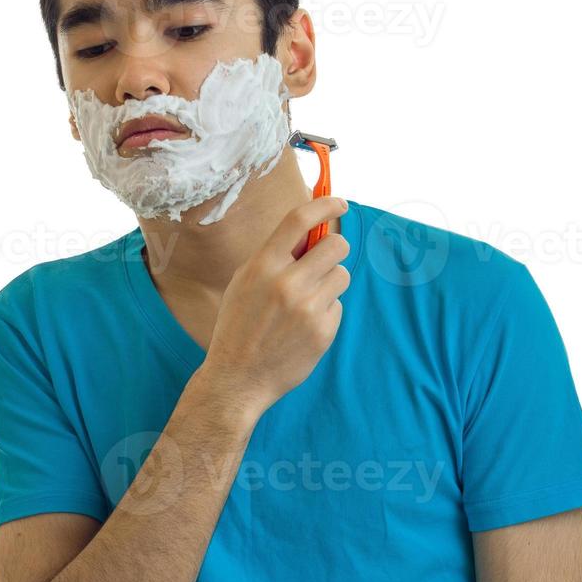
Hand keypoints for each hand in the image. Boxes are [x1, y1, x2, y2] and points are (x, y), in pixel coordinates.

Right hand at [200, 196, 350, 414]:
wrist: (238, 378)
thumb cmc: (239, 326)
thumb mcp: (243, 282)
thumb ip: (273, 256)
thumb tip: (309, 233)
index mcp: (263, 265)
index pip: (300, 219)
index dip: (326, 204)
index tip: (340, 203)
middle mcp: (287, 283)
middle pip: (336, 245)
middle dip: (333, 249)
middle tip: (323, 262)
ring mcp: (308, 308)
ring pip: (342, 275)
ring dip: (330, 282)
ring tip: (307, 300)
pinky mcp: (323, 330)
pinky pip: (338, 305)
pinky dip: (325, 311)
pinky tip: (303, 326)